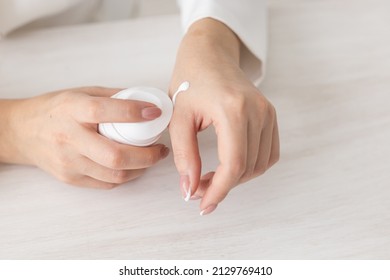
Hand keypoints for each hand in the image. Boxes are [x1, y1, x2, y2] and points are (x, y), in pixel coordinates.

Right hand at [1, 87, 168, 187]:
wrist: (23, 132)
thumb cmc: (56, 109)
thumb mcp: (82, 92)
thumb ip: (113, 96)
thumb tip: (147, 101)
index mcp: (72, 110)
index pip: (104, 111)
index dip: (134, 113)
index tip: (155, 112)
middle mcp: (69, 138)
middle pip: (115, 155)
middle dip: (147, 155)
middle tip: (161, 149)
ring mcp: (69, 162)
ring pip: (114, 174)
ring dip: (141, 168)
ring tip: (152, 158)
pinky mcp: (70, 179)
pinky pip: (106, 183)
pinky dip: (125, 176)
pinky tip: (133, 167)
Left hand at [169, 19, 278, 213]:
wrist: (210, 55)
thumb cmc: (191, 81)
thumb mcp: (179, 118)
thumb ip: (184, 156)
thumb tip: (190, 190)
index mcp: (233, 109)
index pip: (233, 165)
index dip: (218, 191)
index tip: (203, 204)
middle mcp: (257, 112)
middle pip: (247, 168)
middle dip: (222, 186)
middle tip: (197, 188)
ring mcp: (268, 113)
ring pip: (260, 165)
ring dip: (236, 179)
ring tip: (210, 177)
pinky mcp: (271, 116)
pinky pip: (269, 154)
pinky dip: (250, 167)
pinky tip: (229, 166)